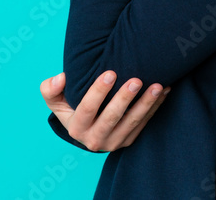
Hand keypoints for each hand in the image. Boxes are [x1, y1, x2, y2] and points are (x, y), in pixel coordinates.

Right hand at [40, 70, 169, 151]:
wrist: (87, 130)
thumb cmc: (71, 107)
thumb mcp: (56, 101)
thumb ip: (51, 89)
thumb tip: (61, 78)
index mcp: (76, 128)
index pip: (87, 109)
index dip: (98, 92)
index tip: (110, 72)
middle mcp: (94, 139)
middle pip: (112, 118)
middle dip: (125, 98)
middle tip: (137, 79)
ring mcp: (114, 142)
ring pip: (132, 122)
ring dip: (146, 104)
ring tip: (158, 86)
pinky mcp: (128, 141)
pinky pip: (144, 123)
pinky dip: (155, 107)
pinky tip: (164, 91)